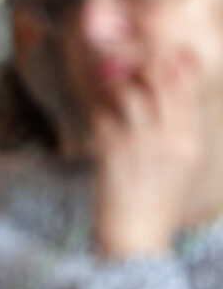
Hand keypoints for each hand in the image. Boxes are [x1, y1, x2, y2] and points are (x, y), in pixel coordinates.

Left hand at [91, 50, 205, 256]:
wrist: (136, 235)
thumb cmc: (160, 201)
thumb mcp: (187, 167)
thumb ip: (184, 132)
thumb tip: (179, 100)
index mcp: (191, 141)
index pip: (188, 89)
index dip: (175, 64)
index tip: (164, 54)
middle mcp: (170, 139)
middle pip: (161, 83)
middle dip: (146, 65)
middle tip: (131, 60)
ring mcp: (139, 144)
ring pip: (130, 93)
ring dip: (118, 83)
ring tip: (111, 82)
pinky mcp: (111, 151)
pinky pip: (103, 114)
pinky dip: (98, 107)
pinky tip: (97, 109)